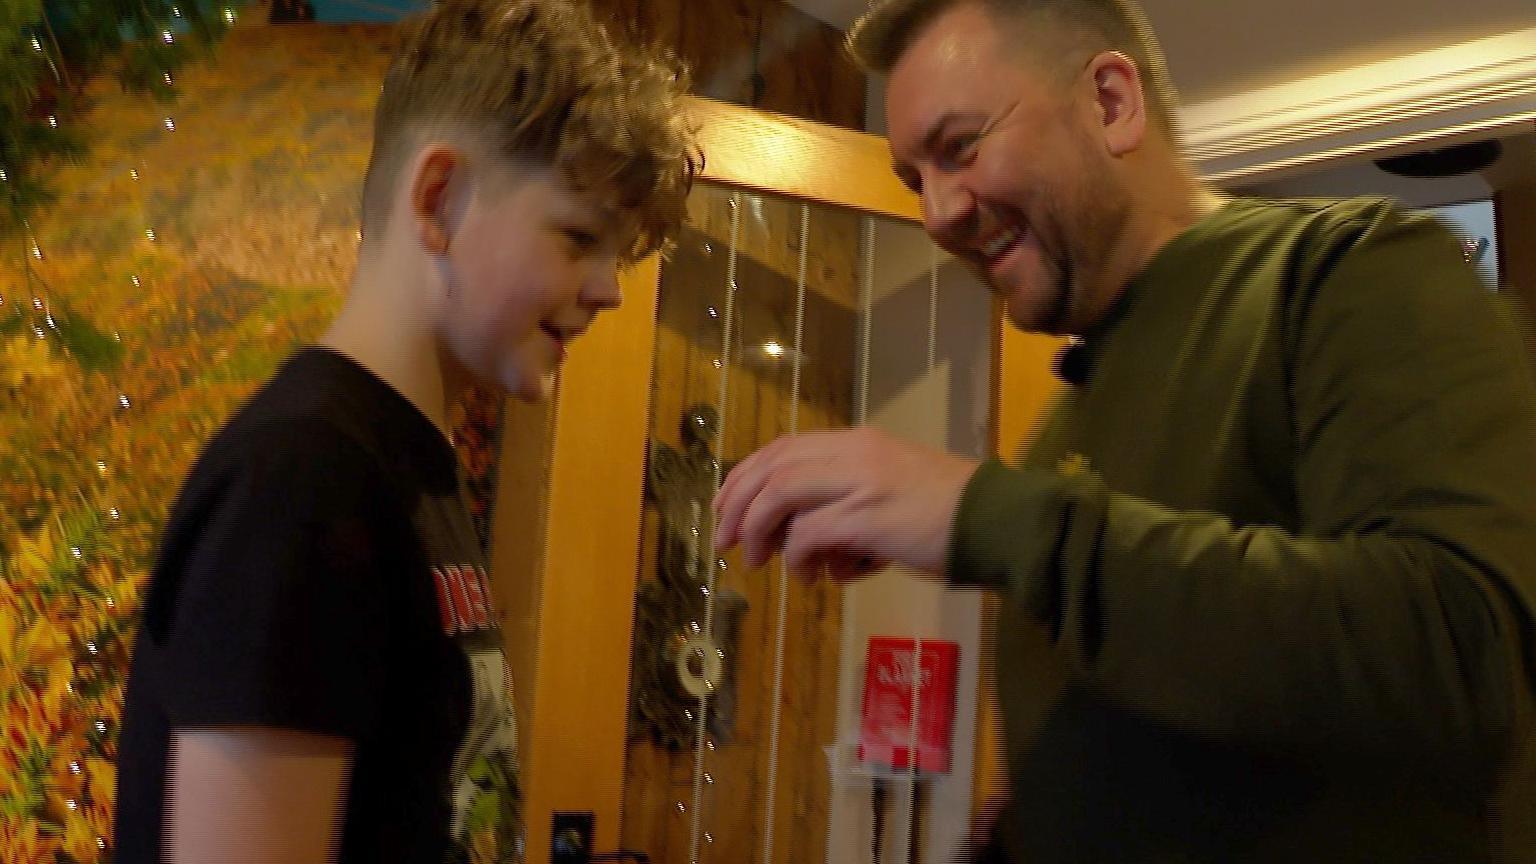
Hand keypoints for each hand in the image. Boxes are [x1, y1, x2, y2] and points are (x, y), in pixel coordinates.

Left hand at [712, 428, 980, 578]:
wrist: (996, 521)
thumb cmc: (949, 512)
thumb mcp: (891, 490)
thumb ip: (846, 502)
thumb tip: (805, 542)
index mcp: (858, 442)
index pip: (784, 448)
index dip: (746, 475)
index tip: (725, 505)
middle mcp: (854, 453)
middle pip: (772, 467)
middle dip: (738, 503)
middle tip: (723, 539)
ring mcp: (860, 482)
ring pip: (780, 494)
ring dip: (758, 529)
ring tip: (756, 560)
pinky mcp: (867, 517)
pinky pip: (808, 534)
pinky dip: (798, 558)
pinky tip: (810, 577)